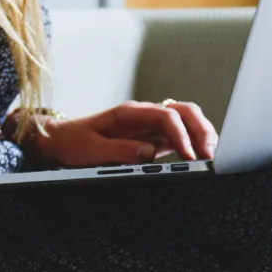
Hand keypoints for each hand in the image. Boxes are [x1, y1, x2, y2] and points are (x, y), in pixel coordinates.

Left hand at [34, 100, 217, 167]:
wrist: (61, 141)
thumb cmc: (73, 143)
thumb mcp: (91, 150)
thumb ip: (119, 151)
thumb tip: (148, 154)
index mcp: (129, 113)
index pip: (166, 115)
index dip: (181, 134)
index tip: (189, 155)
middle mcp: (144, 116)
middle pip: (184, 112)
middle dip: (201, 129)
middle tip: (211, 154)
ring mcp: (150, 127)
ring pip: (186, 122)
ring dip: (201, 135)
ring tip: (211, 156)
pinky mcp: (152, 140)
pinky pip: (179, 137)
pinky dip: (193, 145)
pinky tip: (199, 159)